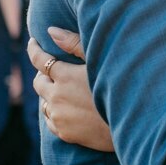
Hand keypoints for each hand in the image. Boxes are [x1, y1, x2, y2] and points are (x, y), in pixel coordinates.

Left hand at [27, 29, 114, 153]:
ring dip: (50, 94)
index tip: (33, 42)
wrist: (132, 124)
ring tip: (64, 91)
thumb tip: (51, 31)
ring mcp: (59, 117)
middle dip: (43, 74)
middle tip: (53, 70)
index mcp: (65, 76)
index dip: (34, 48)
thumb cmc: (120, 86)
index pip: (39, 59)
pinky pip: (50, 121)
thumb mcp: (99, 61)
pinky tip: (68, 109)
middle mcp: (57, 97)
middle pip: (38, 82)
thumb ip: (74, 43)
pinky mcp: (64, 133)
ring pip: (43, 103)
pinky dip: (55, 112)